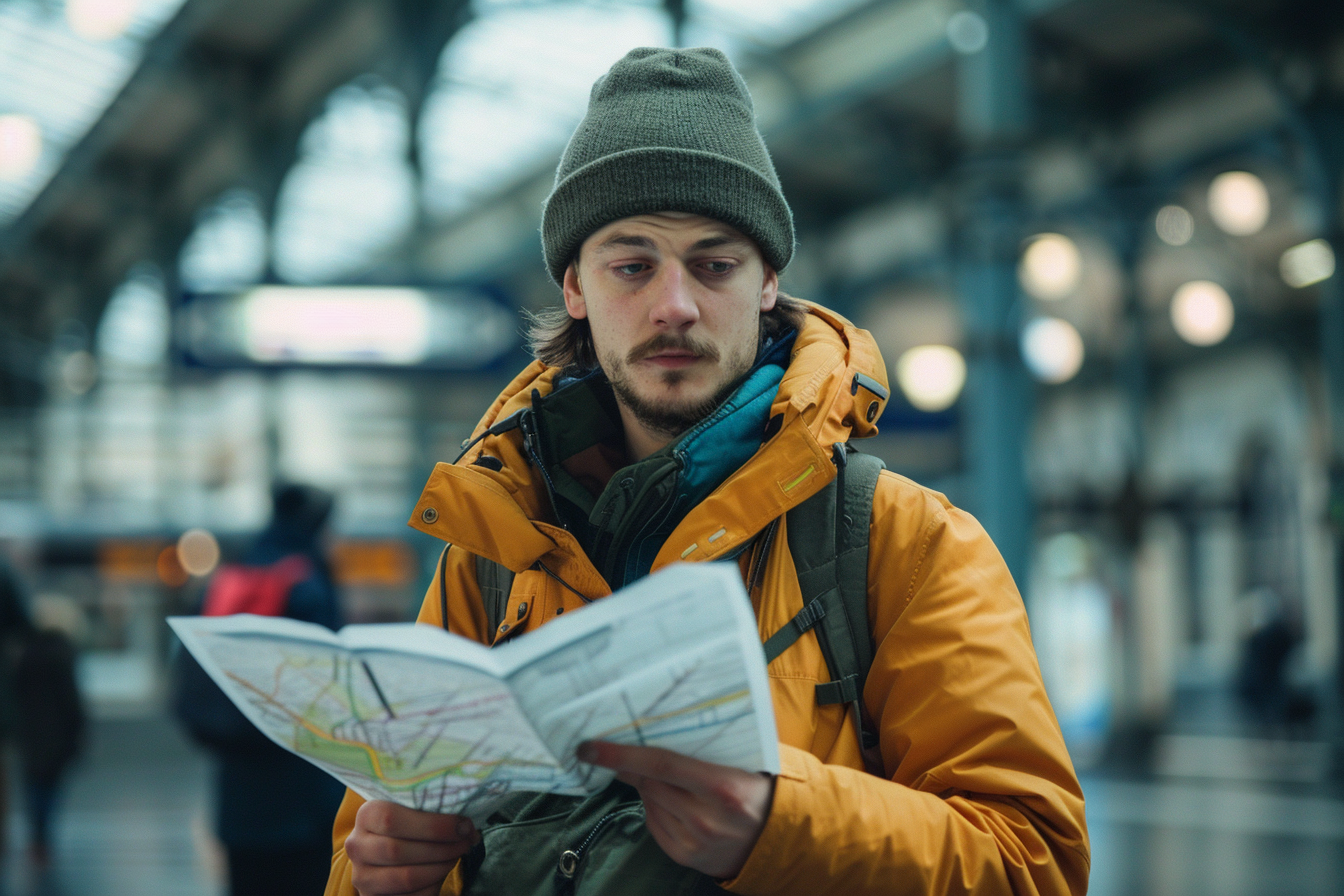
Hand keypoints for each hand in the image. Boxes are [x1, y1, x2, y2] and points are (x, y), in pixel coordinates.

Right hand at [344, 800, 477, 895]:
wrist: (388, 853)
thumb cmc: (410, 827)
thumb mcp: (415, 812)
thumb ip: (434, 811)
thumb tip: (467, 826)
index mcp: (366, 815)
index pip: (391, 819)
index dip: (433, 825)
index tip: (463, 825)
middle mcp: (357, 845)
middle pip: (398, 850)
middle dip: (441, 847)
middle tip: (466, 841)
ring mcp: (362, 876)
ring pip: (406, 877)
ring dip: (440, 866)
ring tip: (457, 855)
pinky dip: (432, 885)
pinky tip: (441, 871)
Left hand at [578, 741, 774, 879]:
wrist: (778, 839)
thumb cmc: (759, 788)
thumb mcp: (742, 760)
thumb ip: (707, 744)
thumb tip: (659, 721)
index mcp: (723, 785)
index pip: (661, 763)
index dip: (622, 753)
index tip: (591, 746)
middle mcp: (705, 817)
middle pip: (649, 782)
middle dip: (631, 764)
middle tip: (622, 748)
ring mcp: (693, 840)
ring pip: (648, 801)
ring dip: (646, 785)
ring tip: (668, 777)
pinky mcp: (684, 856)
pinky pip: (652, 823)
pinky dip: (654, 807)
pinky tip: (672, 799)